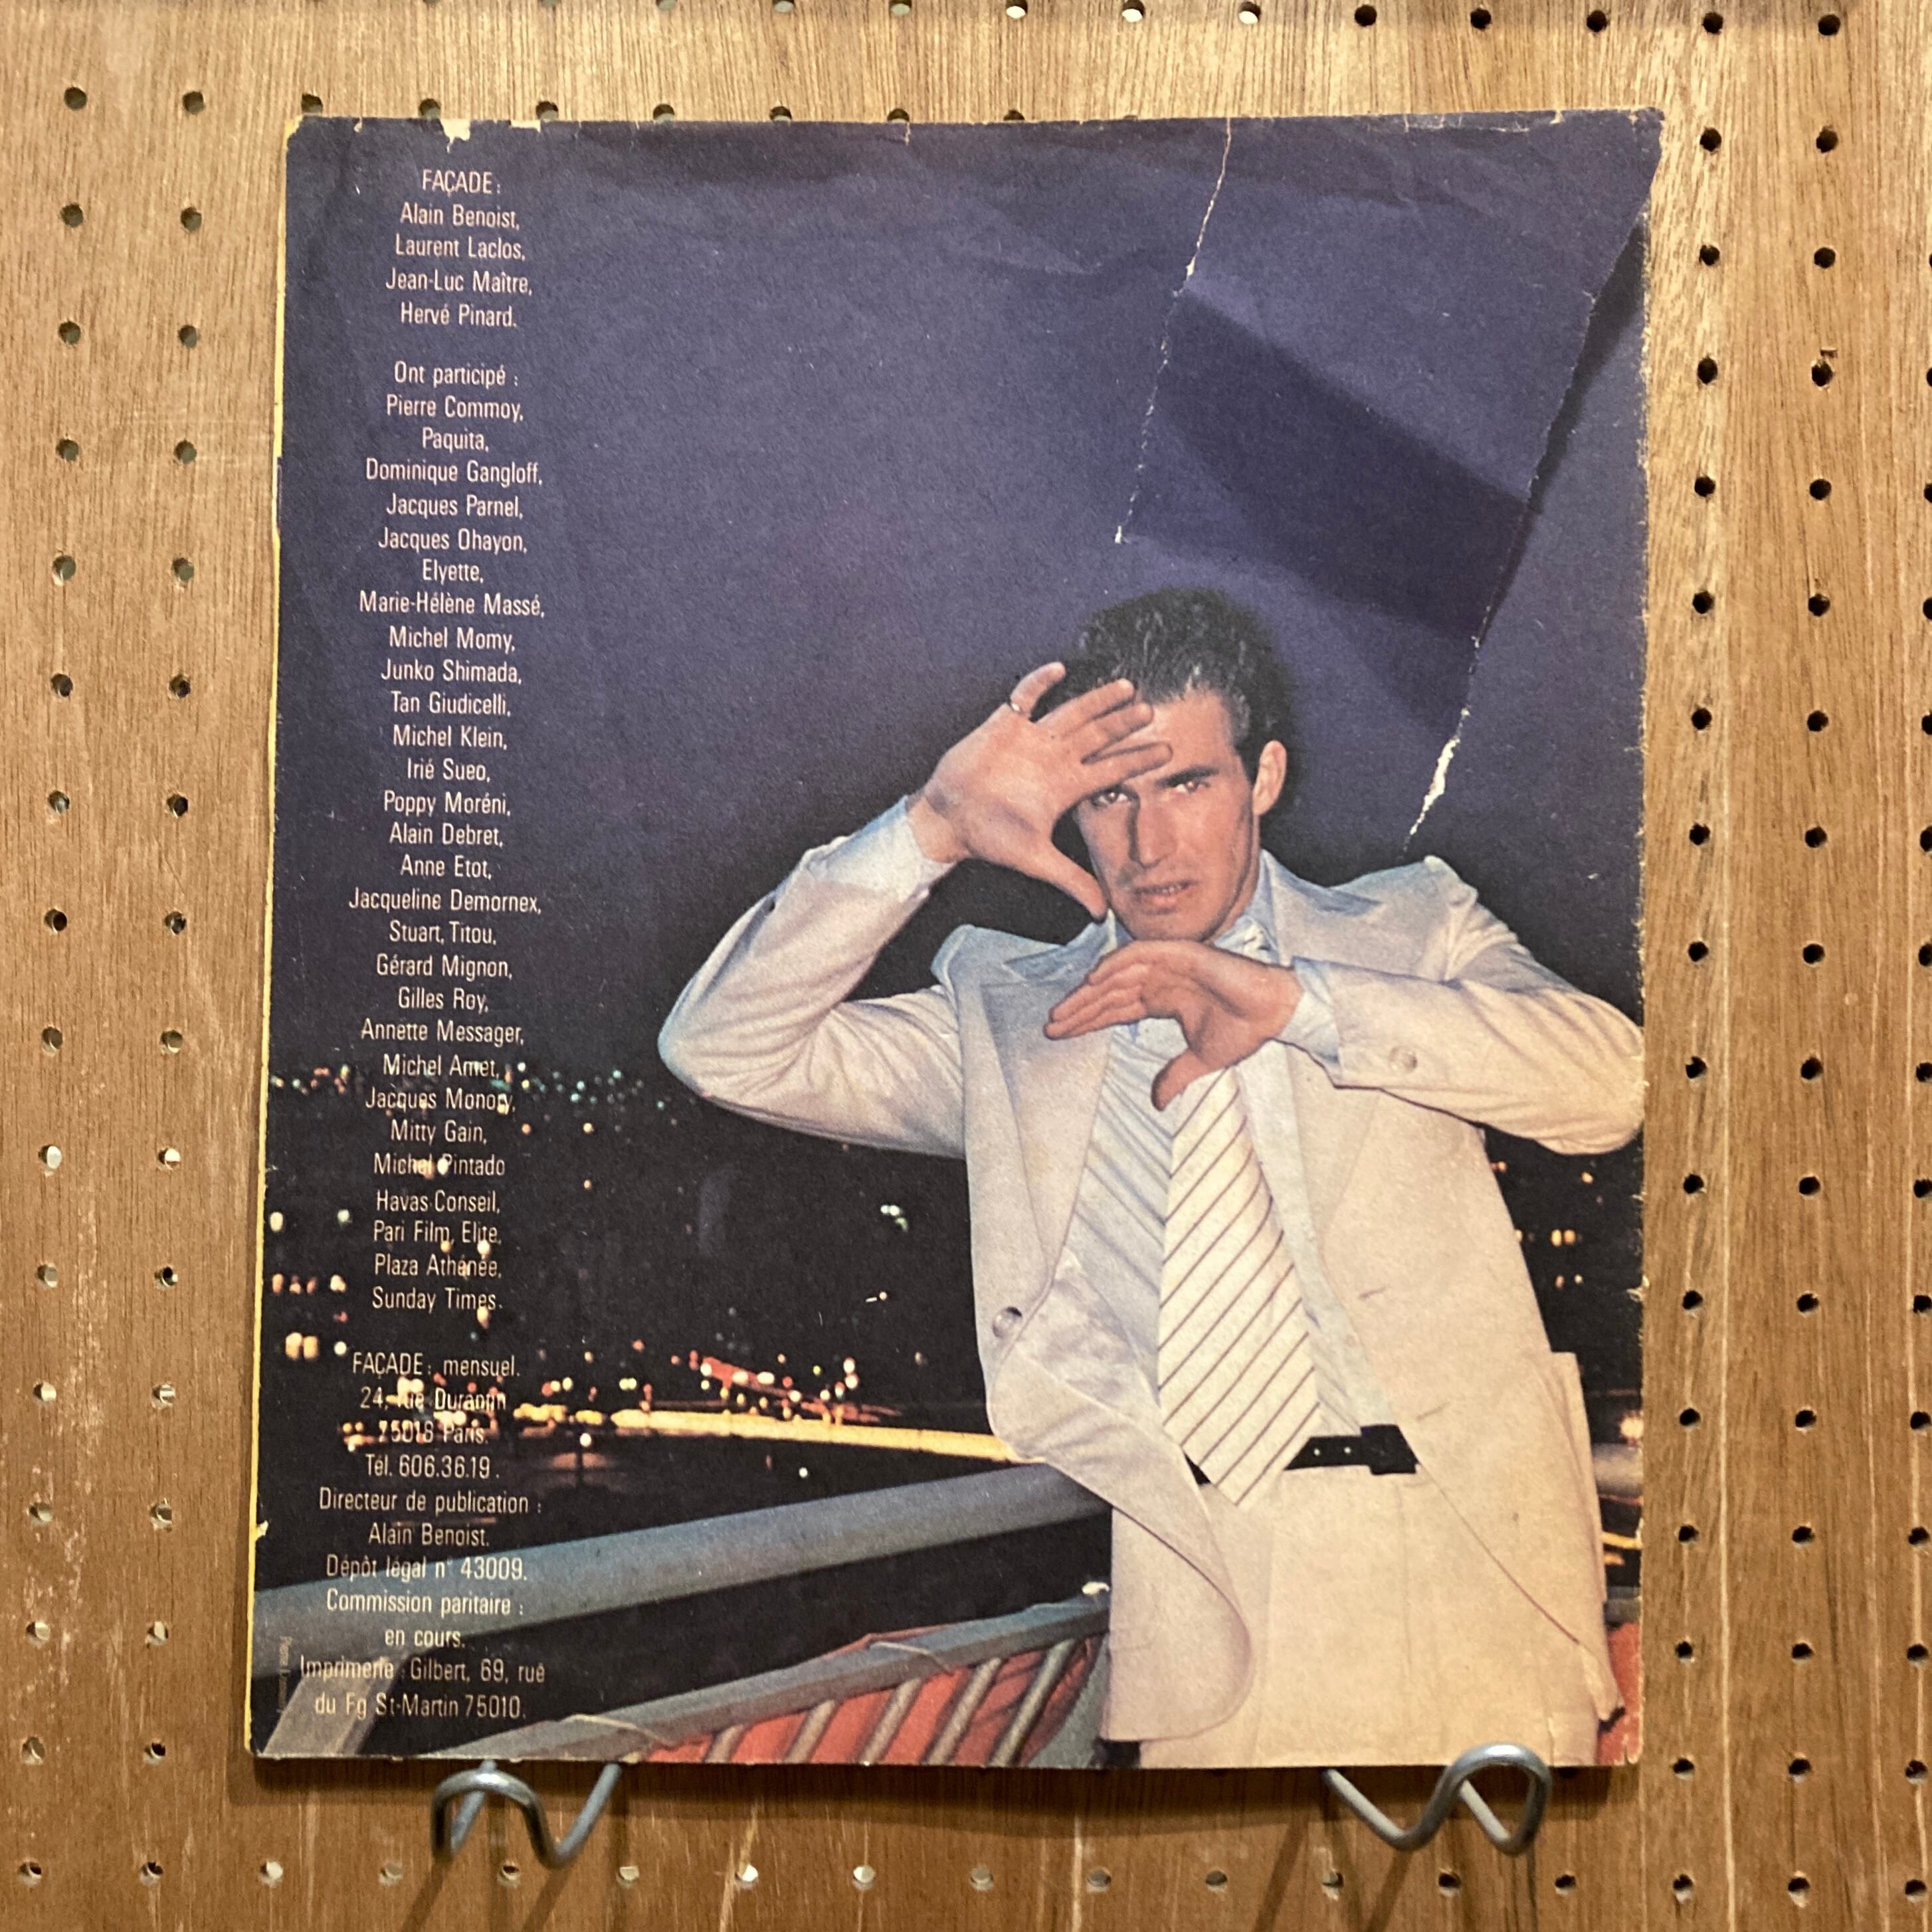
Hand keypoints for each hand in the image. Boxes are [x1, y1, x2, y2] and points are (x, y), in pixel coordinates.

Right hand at [906, 663, 1167, 919]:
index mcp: (1066, 785)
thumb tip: (1102, 913)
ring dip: (1097, 700)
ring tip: (1126, 686)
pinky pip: (1025, 696)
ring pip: (1071, 712)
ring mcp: (1031, 739)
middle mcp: (1055, 758)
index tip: (1169, 752)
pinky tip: (1060, 667)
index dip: (1138, 760)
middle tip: (1152, 711)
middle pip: (1098, 735)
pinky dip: (1040, 682)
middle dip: (1124, 724)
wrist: (950, 819)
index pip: (1111, 769)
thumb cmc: (990, 837)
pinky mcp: (1005, 724)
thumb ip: (1072, 881)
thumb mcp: (1036, 860)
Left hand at [1044, 940, 1302, 1109]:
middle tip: (1051, 1025)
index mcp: (1162, 1000)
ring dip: (1088, 991)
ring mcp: (1169, 964)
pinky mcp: (1181, 953)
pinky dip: (1115, 964)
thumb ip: (1175, 1076)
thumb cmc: (1243, 1030)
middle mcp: (1160, 980)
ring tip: (1063, 1011)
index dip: (1087, 1020)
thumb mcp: (1201, 1061)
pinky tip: (1094, 981)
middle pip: (1108, 993)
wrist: (1274, 1012)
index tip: (1060, 1034)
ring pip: (1117, 974)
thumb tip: (1156, 1101)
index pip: (1115, 1008)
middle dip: (1078, 1009)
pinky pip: (1140, 954)